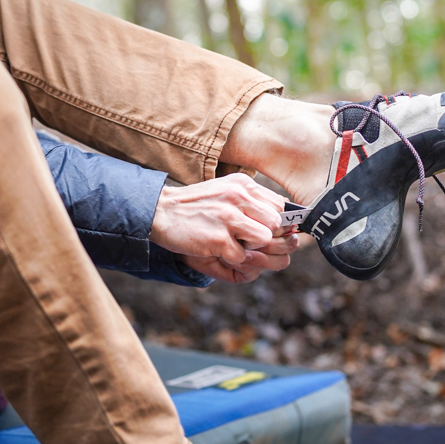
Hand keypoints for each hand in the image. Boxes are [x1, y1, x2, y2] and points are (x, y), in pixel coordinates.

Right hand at [149, 173, 298, 283]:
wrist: (160, 212)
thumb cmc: (196, 205)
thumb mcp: (225, 191)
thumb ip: (252, 200)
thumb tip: (284, 218)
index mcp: (242, 184)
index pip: (279, 205)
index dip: (277, 222)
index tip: (266, 229)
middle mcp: (238, 197)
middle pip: (276, 223)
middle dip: (267, 235)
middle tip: (249, 239)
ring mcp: (228, 217)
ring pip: (264, 239)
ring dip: (252, 247)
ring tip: (234, 243)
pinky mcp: (218, 238)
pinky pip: (242, 256)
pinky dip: (232, 259)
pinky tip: (218, 249)